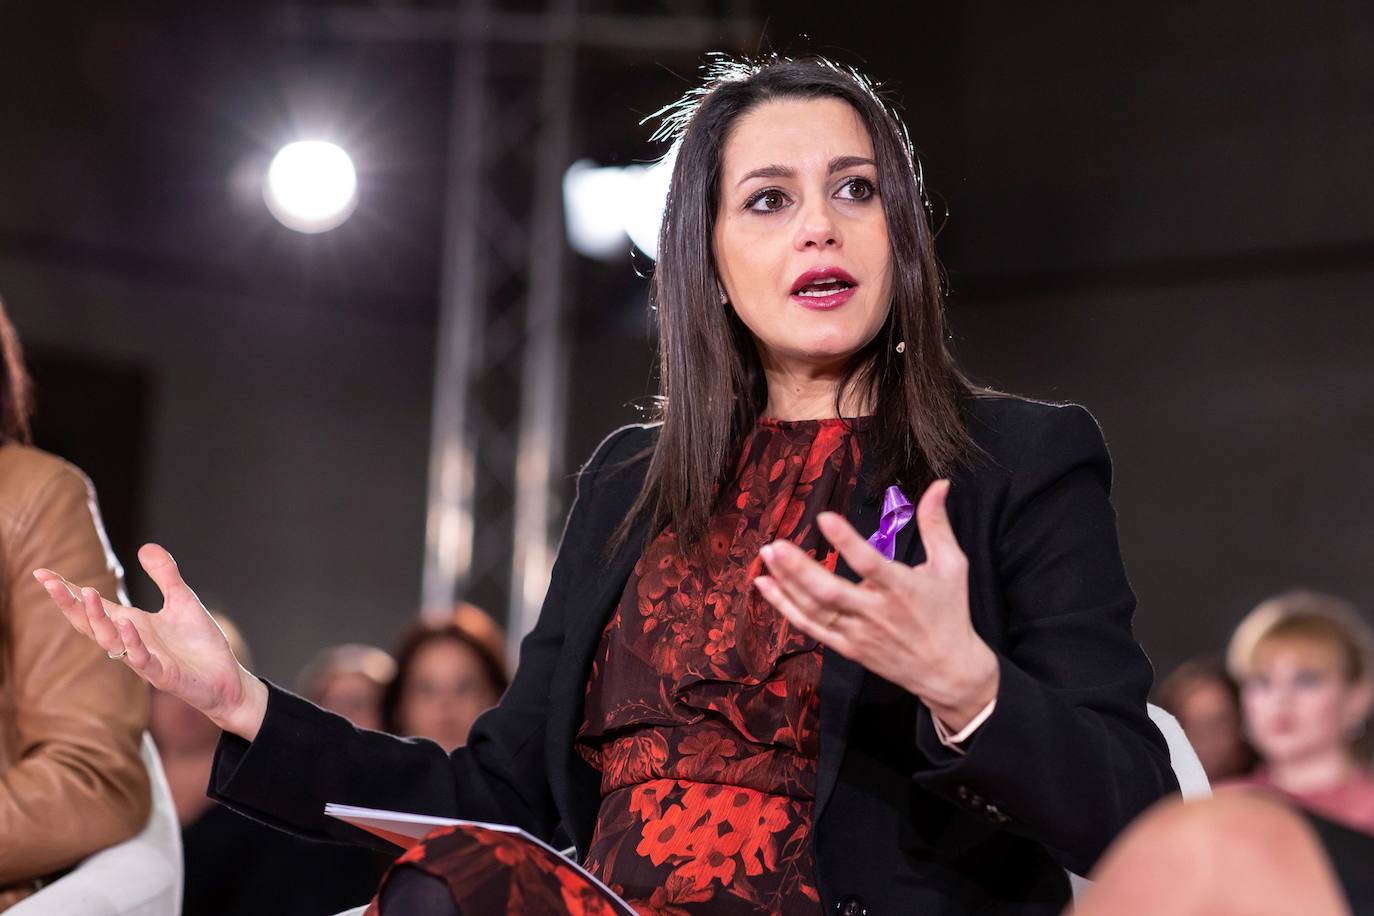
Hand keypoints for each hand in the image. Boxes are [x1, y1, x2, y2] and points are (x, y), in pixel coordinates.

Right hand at [33, 543, 267, 739]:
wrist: (226, 678)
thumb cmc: (199, 644)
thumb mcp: (182, 600)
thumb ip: (165, 575)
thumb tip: (144, 547)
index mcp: (131, 624)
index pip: (92, 607)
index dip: (68, 592)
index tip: (42, 573)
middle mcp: (130, 642)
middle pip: (90, 624)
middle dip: (70, 604)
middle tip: (50, 583)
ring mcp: (144, 660)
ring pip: (110, 641)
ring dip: (98, 618)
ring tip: (88, 593)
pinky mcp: (163, 674)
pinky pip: (142, 659)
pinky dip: (132, 643)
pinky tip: (127, 624)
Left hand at [754, 479, 998, 730]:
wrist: (946, 671)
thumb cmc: (950, 612)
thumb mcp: (952, 565)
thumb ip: (937, 524)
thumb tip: (940, 483)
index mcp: (902, 588)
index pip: (869, 564)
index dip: (846, 541)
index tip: (824, 516)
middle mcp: (876, 612)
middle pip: (831, 593)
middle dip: (799, 570)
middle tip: (775, 546)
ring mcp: (857, 632)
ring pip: (815, 609)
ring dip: (786, 584)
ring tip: (767, 555)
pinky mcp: (846, 647)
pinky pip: (810, 626)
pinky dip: (784, 607)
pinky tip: (765, 586)